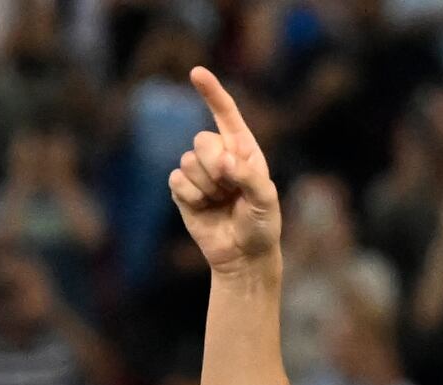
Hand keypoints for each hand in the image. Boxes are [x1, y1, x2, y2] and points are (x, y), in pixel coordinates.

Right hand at [167, 68, 281, 273]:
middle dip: (213, 166)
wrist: (242, 255)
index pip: (225, 113)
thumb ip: (248, 176)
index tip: (196, 72)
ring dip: (205, 186)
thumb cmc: (262, 224)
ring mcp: (199, 173)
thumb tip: (223, 163)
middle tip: (230, 189)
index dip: (211, 92)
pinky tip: (204, 208)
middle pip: (201, 141)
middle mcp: (220, 155)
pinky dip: (190, 197)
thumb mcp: (266, 199)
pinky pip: (176, 181)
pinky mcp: (183, 191)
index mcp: (243, 147)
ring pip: (187, 162)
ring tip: (220, 202)